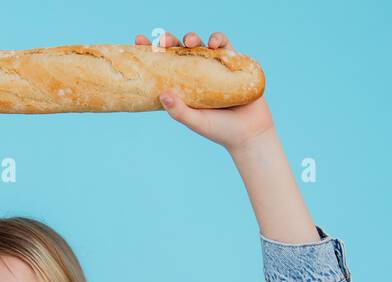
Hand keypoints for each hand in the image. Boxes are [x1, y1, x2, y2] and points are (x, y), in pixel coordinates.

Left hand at [137, 31, 274, 152]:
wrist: (250, 133)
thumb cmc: (220, 131)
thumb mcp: (196, 122)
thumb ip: (180, 111)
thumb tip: (162, 94)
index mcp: (183, 87)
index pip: (163, 66)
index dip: (152, 52)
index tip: (140, 41)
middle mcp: (197, 74)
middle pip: (179, 51)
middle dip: (169, 42)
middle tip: (163, 41)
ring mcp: (214, 67)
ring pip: (199, 45)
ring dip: (192, 38)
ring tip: (189, 41)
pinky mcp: (233, 63)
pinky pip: (225, 45)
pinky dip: (218, 39)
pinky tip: (214, 43)